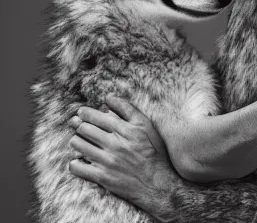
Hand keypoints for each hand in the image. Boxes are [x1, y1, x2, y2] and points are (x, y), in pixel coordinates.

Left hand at [69, 95, 178, 221]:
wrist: (157, 184)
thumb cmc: (153, 151)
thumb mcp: (145, 125)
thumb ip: (127, 109)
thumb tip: (108, 98)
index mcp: (124, 129)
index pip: (96, 117)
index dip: (85, 113)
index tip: (81, 113)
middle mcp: (114, 143)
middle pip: (85, 129)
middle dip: (78, 125)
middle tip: (76, 124)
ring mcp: (107, 161)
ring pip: (79, 146)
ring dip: (76, 141)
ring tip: (77, 141)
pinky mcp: (102, 178)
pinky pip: (78, 168)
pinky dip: (74, 163)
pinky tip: (77, 160)